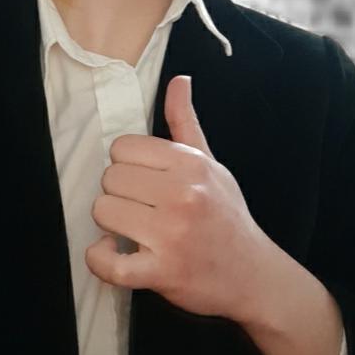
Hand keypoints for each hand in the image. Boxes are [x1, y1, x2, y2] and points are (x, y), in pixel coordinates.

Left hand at [84, 75, 275, 322]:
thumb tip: (179, 80)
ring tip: (130, 229)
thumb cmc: (226, 215)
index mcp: (189, 164)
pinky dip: (100, 259)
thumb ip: (185, 121)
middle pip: (109, 178)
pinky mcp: (163, 272)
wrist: (254, 274)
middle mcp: (182, 195)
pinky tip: (112, 252)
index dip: (125, 164)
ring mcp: (172, 235)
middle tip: (137, 206)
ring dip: (110, 224)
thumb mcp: (211, 162)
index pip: (123, 148)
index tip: (140, 180)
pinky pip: (110, 263)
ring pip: (103, 211)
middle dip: (117, 193)